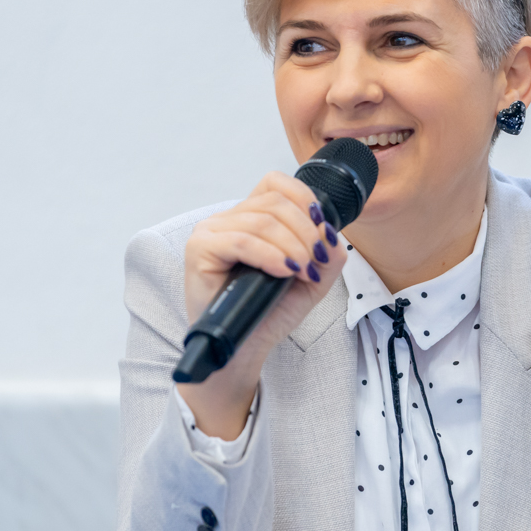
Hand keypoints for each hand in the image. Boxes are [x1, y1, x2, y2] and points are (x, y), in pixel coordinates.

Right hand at [179, 172, 345, 436]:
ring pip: (262, 221)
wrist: (245, 347)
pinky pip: (240, 241)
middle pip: (275, 202)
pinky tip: (283, 271)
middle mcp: (229, 219)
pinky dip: (269, 255)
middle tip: (316, 263)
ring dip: (293, 246)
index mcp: (252, 217)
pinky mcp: (200, 250)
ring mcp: (211, 231)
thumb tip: (331, 231)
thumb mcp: (312, 280)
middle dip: (306, 232)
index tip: (322, 230)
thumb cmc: (269, 312)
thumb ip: (329, 254)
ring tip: (302, 272)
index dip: (305, 199)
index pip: (277, 183)